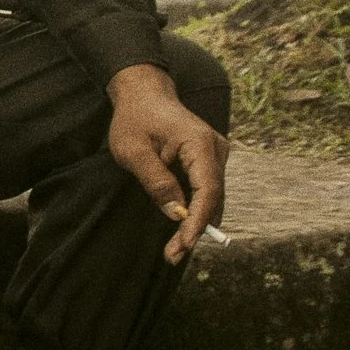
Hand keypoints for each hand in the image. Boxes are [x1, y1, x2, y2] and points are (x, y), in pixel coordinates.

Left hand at [106, 63, 226, 263]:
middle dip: (196, 229)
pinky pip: (206, 190)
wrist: (144, 94)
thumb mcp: (134, 151)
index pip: (207, 190)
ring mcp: (215, 154)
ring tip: (175, 249)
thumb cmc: (134, 119)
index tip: (185, 244)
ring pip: (212, 197)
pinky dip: (196, 210)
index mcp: (199, 144)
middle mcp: (215, 149)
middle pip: (213, 198)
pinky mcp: (208, 160)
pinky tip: (183, 229)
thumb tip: (175, 213)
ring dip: (197, 223)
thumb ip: (156, 181)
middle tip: (174, 256)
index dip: (198, 220)